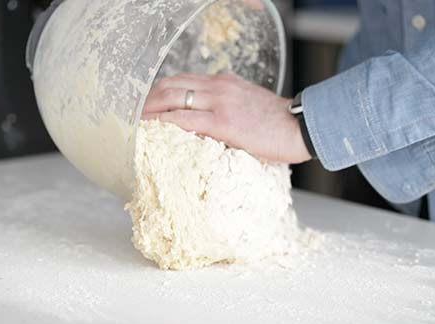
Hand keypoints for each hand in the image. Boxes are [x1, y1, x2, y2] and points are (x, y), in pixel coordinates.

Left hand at [141, 73, 312, 163]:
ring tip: (135, 124)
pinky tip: (152, 131)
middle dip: (148, 99)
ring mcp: (219, 102)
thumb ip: (226, 107)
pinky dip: (164, 124)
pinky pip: (184, 120)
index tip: (148, 104)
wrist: (301, 127)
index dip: (160, 92)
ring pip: (172, 99)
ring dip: (150, 111)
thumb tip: (208, 125)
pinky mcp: (222, 122)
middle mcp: (218, 86)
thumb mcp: (249, 105)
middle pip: (171, 86)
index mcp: (224, 82)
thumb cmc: (279, 123)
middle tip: (133, 114)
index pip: (182, 81)